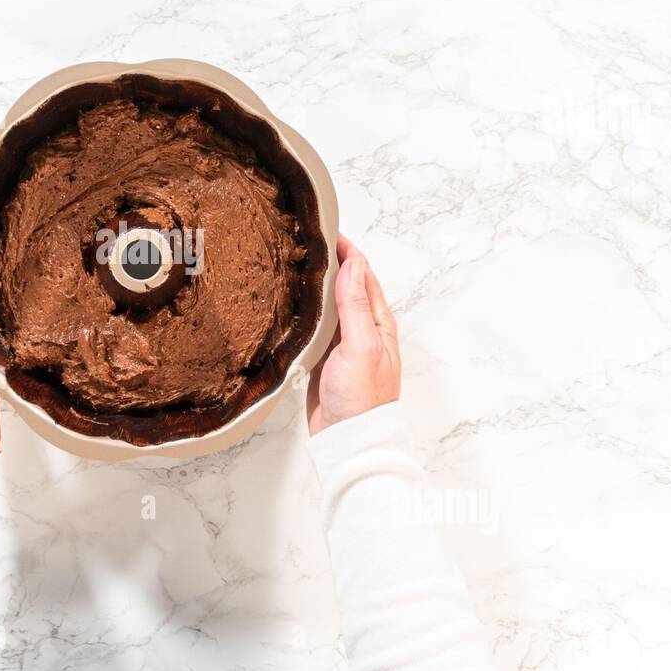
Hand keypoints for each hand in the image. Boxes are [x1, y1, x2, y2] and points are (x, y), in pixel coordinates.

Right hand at [307, 236, 400, 435]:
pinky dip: (307, 311)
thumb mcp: (360, 346)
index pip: (363, 275)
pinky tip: (293, 306)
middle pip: (346, 286)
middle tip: (307, 241)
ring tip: (297, 265)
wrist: (348, 440)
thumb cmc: (362, 399)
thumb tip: (353, 264)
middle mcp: (363, 331)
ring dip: (317, 285)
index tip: (327, 230)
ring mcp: (344, 346)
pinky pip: (316, 328)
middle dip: (331, 262)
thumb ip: (354, 305)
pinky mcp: (325, 361)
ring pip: (330, 306)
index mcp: (377, 323)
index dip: (347, 251)